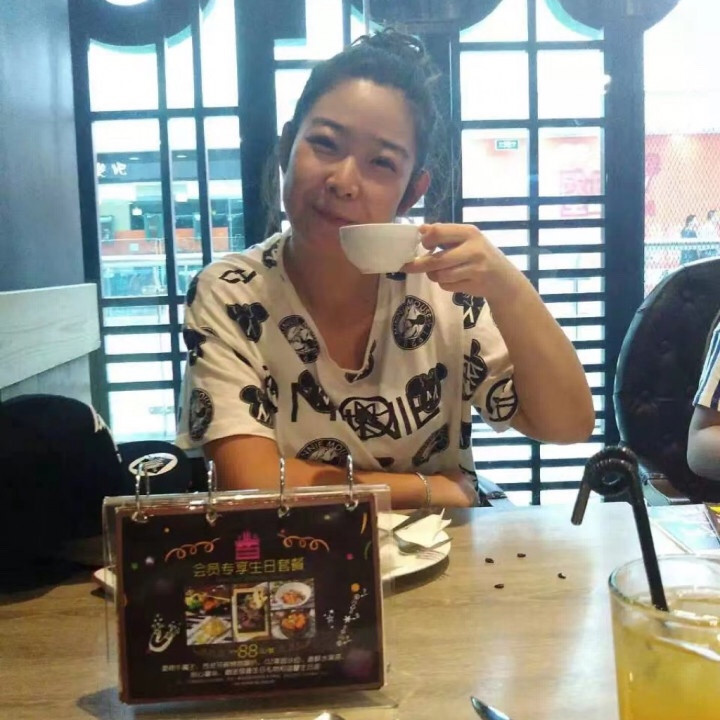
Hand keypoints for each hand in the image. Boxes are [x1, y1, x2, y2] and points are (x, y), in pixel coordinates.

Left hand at [402, 223, 521, 300]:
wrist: (503, 279)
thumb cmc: (480, 255)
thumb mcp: (467, 239)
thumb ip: (444, 234)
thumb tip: (421, 228)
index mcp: (469, 232)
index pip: (437, 232)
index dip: (425, 240)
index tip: (424, 245)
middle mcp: (473, 249)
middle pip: (436, 259)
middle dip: (420, 264)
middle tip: (408, 266)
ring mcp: (475, 268)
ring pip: (439, 274)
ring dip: (433, 275)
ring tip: (438, 272)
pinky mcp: (474, 284)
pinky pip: (446, 285)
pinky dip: (443, 284)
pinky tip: (452, 280)